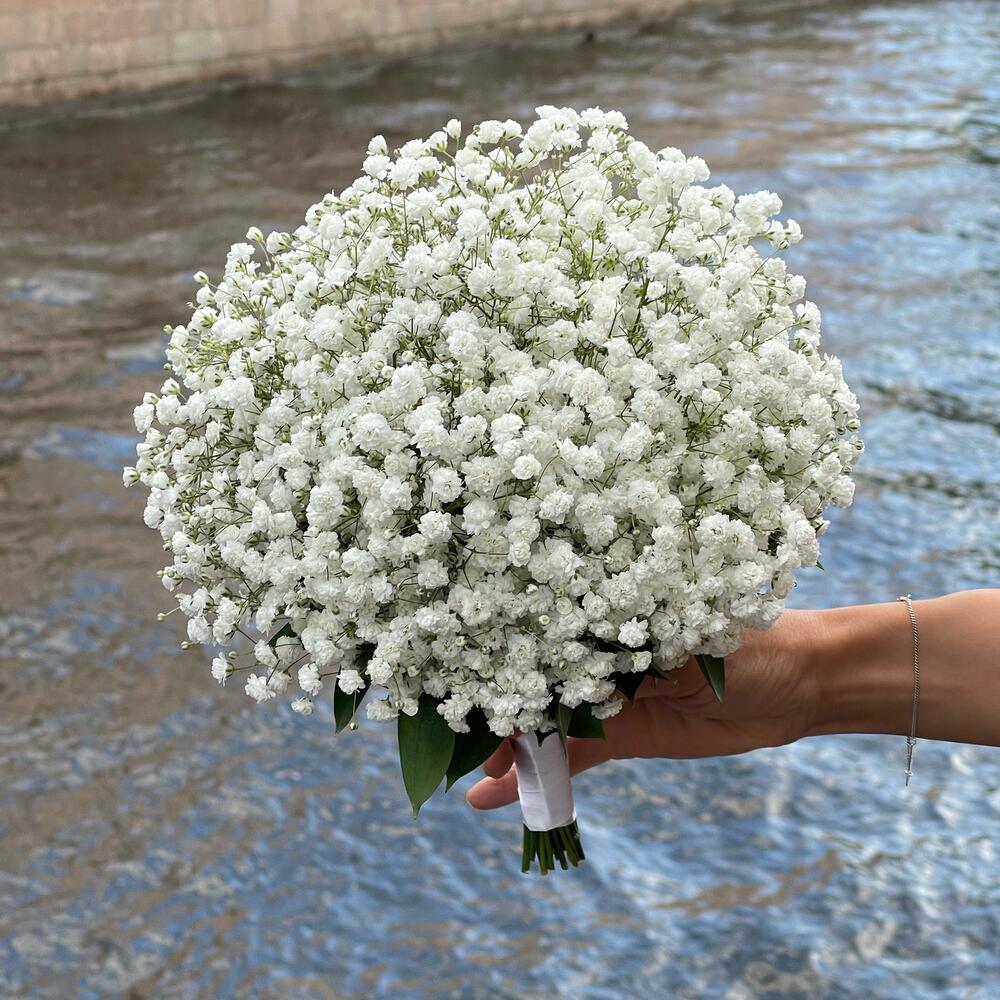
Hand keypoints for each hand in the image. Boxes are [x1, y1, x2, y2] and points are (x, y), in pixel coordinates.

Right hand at [466, 609, 822, 810]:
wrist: (799, 683)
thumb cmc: (744, 637)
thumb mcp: (679, 637)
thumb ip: (622, 658)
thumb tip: (560, 669)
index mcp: (606, 614)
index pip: (539, 636)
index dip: (501, 659)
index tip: (457, 676)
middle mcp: (597, 654)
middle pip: (533, 683)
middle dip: (494, 710)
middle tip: (451, 743)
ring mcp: (607, 698)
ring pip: (546, 727)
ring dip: (511, 754)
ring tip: (470, 781)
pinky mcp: (625, 737)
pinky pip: (573, 759)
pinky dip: (542, 778)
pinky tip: (502, 798)